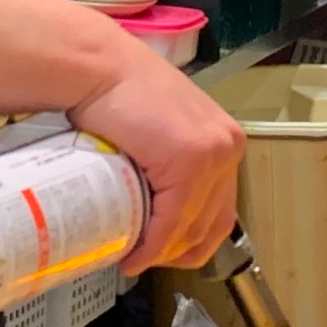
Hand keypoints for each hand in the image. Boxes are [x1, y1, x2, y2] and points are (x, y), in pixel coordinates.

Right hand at [69, 41, 244, 273]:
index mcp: (224, 141)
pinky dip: (152, 245)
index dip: (190, 241)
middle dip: (177, 252)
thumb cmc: (118, 91)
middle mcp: (228, 146)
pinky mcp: (189, 161)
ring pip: (193, 228)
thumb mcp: (159, 130)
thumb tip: (153, 203)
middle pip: (212, 225)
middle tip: (143, 258)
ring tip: (133, 257)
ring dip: (162, 253)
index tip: (159, 252)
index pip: (220, 210)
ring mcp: (212, 154)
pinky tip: (132, 255)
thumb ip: (168, 159)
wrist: (98, 67)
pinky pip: (172, 221)